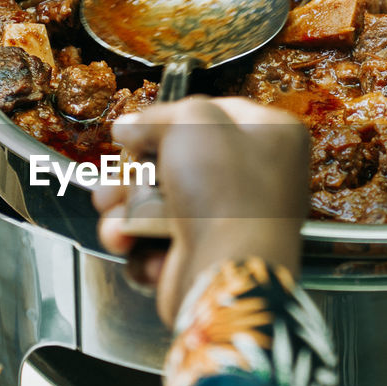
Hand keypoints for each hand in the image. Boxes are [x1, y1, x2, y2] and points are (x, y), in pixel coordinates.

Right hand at [92, 97, 310, 326]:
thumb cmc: (225, 189)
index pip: (214, 115)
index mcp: (272, 137)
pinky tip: (133, 245)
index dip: (170, 119)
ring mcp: (233, 219)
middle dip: (136, 175)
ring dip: (129, 213)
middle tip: (114, 182)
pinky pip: (165, 241)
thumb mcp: (194, 122)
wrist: (227, 270)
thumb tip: (131, 125)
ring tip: (115, 222)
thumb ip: (160, 115)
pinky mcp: (209, 254)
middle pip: (180, 163)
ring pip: (164, 205)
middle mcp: (258, 178)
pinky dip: (143, 246)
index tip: (139, 128)